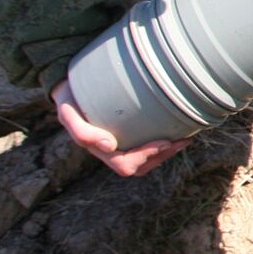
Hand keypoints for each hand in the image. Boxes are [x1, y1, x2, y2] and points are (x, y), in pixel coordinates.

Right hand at [51, 79, 189, 176]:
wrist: (69, 87)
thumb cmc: (69, 100)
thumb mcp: (68, 113)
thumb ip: (82, 131)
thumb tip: (110, 146)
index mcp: (100, 151)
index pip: (125, 164)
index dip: (147, 157)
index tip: (166, 141)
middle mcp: (111, 151)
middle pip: (140, 166)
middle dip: (163, 156)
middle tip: (183, 141)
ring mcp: (121, 143)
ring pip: (146, 160)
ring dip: (166, 152)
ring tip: (184, 139)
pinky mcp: (129, 133)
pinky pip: (148, 144)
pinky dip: (164, 142)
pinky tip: (176, 129)